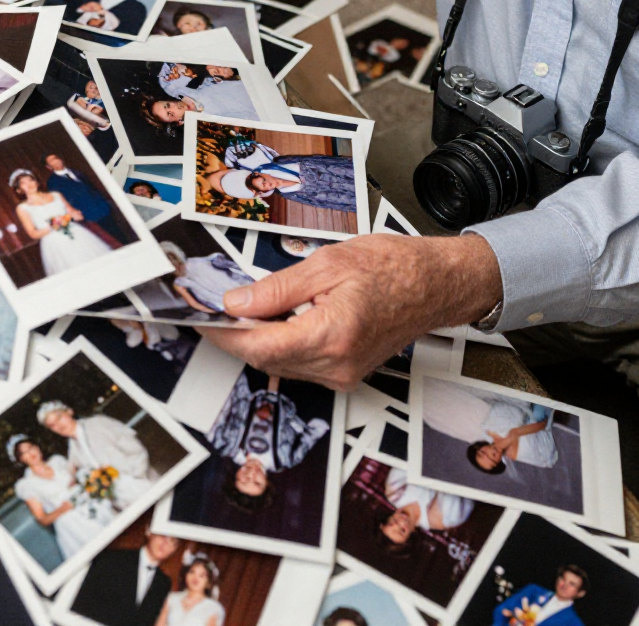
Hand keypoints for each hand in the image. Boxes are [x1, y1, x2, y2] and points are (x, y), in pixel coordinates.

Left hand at [210, 233, 502, 387]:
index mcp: (332, 335)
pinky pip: (300, 364)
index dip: (225, 333)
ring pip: (281, 364)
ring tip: (246, 311)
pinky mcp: (346, 373)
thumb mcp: (327, 264)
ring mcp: (343, 374)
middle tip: (217, 309)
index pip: (259, 345)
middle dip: (237, 335)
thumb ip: (277, 288)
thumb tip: (237, 304)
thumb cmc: (394, 268)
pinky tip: (277, 322)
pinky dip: (282, 344)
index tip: (204, 318)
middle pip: (266, 358)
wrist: (434, 283)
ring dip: (259, 340)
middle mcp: (337, 365)